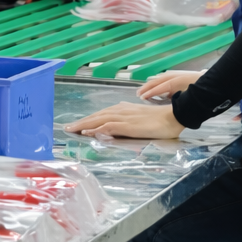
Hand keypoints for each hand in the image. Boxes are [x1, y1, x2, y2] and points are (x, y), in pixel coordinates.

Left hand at [65, 100, 185, 139]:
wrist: (174, 115)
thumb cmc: (160, 119)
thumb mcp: (140, 119)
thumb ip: (129, 121)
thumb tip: (118, 126)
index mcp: (124, 109)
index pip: (102, 114)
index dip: (88, 119)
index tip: (78, 124)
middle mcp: (121, 111)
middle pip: (97, 116)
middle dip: (81, 122)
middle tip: (68, 128)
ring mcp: (125, 117)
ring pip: (99, 119)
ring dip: (84, 124)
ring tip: (72, 129)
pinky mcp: (129, 125)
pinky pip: (109, 126)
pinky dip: (97, 128)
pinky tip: (88, 132)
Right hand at [137, 69, 202, 100]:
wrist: (211, 82)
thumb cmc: (199, 91)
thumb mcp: (187, 97)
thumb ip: (175, 98)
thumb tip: (167, 99)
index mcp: (174, 82)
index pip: (158, 87)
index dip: (149, 92)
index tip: (142, 97)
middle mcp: (172, 77)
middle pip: (156, 81)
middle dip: (147, 87)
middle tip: (139, 93)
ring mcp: (175, 75)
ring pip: (159, 78)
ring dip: (151, 84)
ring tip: (144, 90)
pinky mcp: (178, 75)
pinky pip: (163, 78)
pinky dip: (157, 81)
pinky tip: (155, 84)